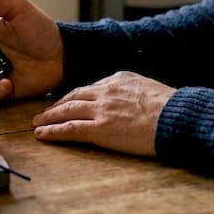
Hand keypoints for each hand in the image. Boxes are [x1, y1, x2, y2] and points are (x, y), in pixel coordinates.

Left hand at [30, 71, 174, 156]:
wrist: (176, 117)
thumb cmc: (171, 108)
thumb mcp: (149, 88)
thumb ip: (133, 91)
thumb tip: (128, 98)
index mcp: (119, 79)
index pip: (90, 87)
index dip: (75, 97)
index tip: (67, 102)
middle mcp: (106, 91)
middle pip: (73, 96)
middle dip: (57, 105)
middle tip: (43, 112)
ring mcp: (102, 110)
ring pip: (67, 110)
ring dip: (49, 117)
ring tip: (37, 123)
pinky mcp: (101, 129)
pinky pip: (71, 129)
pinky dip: (54, 131)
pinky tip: (43, 134)